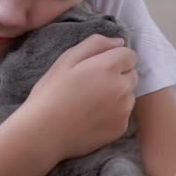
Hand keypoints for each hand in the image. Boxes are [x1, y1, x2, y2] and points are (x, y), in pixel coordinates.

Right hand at [18, 34, 137, 160]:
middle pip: (132, 75)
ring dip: (117, 95)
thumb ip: (95, 44)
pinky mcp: (120, 128)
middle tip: (92, 85)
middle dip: (118, 76)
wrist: (44, 133)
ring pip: (129, 95)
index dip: (114, 59)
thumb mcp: (66, 60)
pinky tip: (93, 117)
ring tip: (91, 103)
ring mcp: (124, 110)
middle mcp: (122, 88)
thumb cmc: (50, 93)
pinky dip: (113, 114)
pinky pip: (123, 114)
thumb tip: (119, 41)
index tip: (97, 68)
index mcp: (109, 67)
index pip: (130, 55)